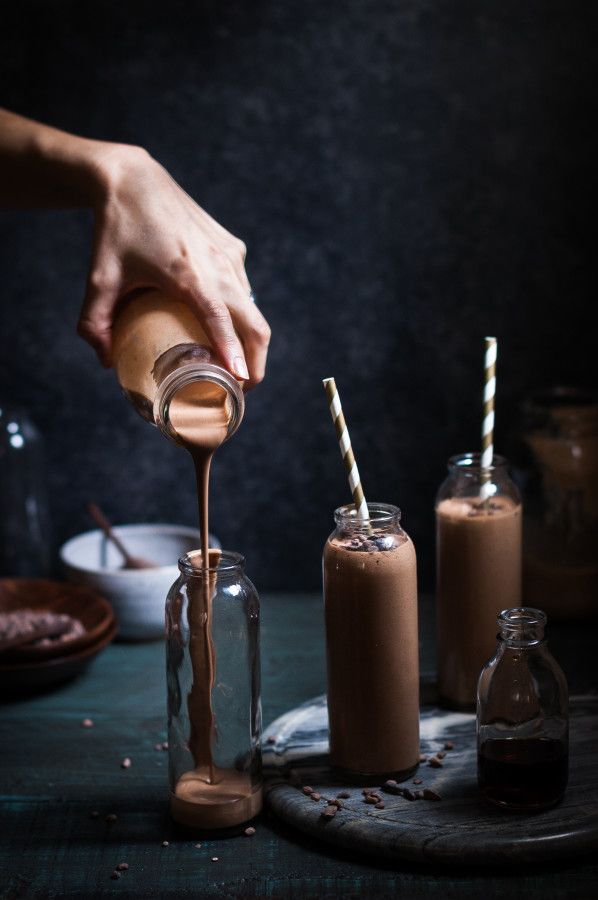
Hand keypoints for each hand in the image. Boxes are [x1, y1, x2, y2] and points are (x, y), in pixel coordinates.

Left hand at [79, 145, 269, 387]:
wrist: (133, 178)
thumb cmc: (115, 228)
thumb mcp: (99, 278)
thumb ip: (95, 323)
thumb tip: (106, 362)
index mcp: (188, 275)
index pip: (222, 323)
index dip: (235, 356)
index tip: (241, 384)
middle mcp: (217, 264)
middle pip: (255, 325)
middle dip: (255, 363)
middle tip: (240, 391)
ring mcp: (229, 254)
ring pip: (253, 308)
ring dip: (248, 340)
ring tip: (232, 364)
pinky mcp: (232, 246)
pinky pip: (243, 288)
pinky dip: (240, 313)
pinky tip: (221, 325)